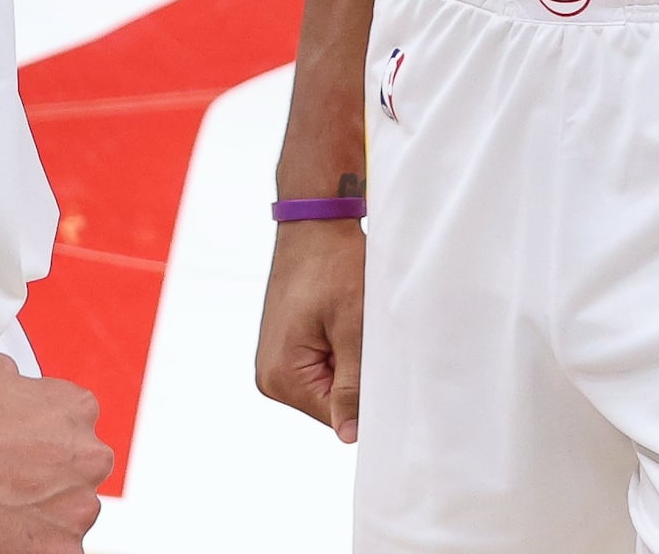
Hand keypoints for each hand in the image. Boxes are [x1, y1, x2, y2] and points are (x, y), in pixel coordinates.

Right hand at [0, 336, 106, 553]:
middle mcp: (87, 460)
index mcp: (75, 410)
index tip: (10, 454)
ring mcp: (74, 512)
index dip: (35, 445)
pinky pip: (43, 552)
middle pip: (71, 477)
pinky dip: (18, 549)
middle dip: (37, 483)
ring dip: (29, 520)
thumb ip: (0, 370)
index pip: (70, 431)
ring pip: (60, 521)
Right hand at [255, 216, 366, 440]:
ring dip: (350, 364)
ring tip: (357, 329)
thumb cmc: (335, 266)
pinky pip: (322, 366)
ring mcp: (276, 362)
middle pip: (331, 404)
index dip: (367, 402)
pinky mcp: (287, 347)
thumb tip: (349, 437)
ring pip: (330, 385)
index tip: (387, 377)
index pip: (335, 418)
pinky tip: (348, 324)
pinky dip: (342, 351)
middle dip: (357, 380)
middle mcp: (271, 376)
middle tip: (373, 343)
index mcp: (281, 376)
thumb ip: (351, 386)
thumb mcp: (352, 328)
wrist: (316, 222)